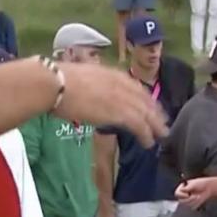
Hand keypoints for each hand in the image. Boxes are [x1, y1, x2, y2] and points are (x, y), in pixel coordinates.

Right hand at [52, 62, 168, 147]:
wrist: (55, 84)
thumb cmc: (57, 80)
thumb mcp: (79, 77)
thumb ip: (90, 85)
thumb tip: (85, 94)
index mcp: (111, 74)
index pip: (135, 87)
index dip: (144, 99)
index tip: (149, 107)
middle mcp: (121, 84)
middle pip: (145, 100)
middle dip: (155, 112)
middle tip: (161, 124)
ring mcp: (122, 98)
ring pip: (146, 113)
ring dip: (155, 125)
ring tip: (160, 136)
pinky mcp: (119, 113)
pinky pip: (139, 125)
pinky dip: (146, 134)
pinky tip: (148, 142)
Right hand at [175, 178, 212, 209]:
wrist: (209, 188)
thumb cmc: (200, 184)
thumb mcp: (193, 184)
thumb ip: (187, 188)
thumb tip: (182, 190)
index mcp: (181, 189)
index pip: (177, 194)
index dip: (181, 195)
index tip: (187, 195)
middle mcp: (183, 195)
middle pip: (181, 201)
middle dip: (189, 199)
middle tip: (195, 196)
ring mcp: (187, 200)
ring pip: (187, 204)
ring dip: (194, 201)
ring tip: (199, 196)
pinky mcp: (192, 204)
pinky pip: (193, 207)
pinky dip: (197, 203)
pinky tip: (200, 199)